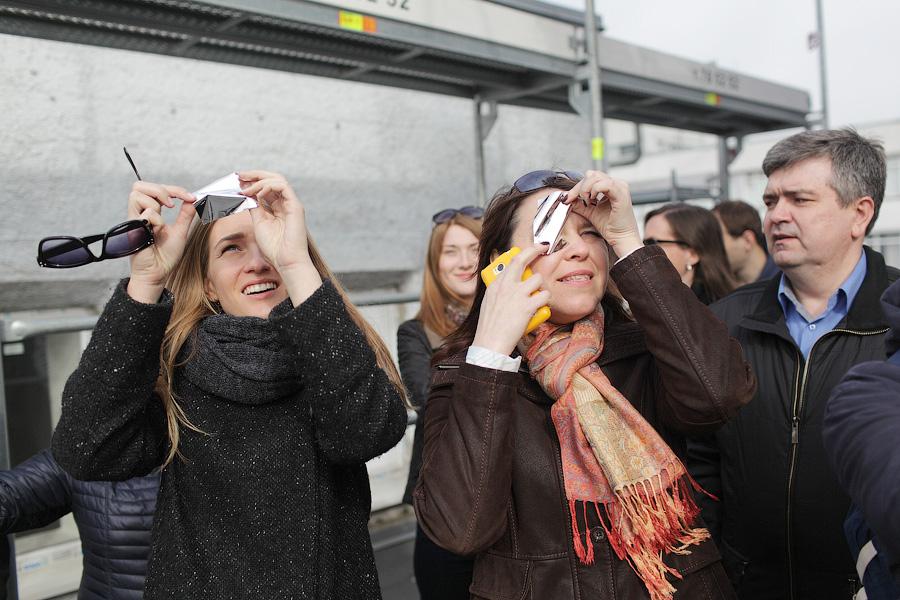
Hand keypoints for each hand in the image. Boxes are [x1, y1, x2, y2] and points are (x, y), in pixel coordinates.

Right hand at [126, 181, 195, 302]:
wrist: (158, 273)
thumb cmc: (165, 256)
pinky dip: (156, 220)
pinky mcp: (132, 227)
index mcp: (150, 212)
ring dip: (156, 202)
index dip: (174, 189)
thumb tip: (193, 200)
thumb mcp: (180, 232)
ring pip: (137, 193)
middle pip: (139, 185)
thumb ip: (185, 215)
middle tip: (173, 203)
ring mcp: (134, 219)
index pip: (156, 189)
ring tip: (164, 218)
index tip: (190, 197)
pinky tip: (156, 233)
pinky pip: (145, 212)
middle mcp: (140, 213)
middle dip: (161, 189)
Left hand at [238, 170, 321, 304]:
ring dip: (259, 181)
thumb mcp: (259, 223)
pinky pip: (283, 187)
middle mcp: (287, 203)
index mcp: (279, 208)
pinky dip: (268, 186)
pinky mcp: (295, 207)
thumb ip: (255, 207)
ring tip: (246, 188)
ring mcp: (292, 204)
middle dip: (255, 175)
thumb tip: (246, 194)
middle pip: (273, 179)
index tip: (238, 181)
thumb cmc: (274, 248)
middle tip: (240, 175)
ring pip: (278, 179)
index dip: (252, 181)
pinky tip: (257, 193)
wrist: (286, 262)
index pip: (267, 187)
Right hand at [472, 244, 551, 355]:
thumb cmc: (489, 326)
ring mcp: (516, 295)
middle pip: (522, 259)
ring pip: (538, 279)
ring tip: (535, 298)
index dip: (524, 252)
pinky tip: (540, 308)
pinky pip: (545, 296)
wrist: (490, 343)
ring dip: (540, 288)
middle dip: (534, 250)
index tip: (532, 248)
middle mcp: (505, 285)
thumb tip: (509, 281)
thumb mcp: (489, 302)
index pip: (510, 261)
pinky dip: (545, 302)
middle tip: (543, 247)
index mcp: (495, 284)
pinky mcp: (527, 306)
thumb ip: (499, 289)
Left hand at [563, 170, 641, 257]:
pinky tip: (593, 200)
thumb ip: (579, 204)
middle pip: (592, 174)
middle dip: (579, 187)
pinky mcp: (621, 193)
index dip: (577, 187)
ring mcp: (620, 187)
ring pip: (596, 176)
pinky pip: (604, 184)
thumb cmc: (610, 227)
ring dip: (586, 188)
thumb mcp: (590, 212)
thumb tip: (567, 198)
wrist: (621, 239)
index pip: (590, 177)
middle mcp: (617, 184)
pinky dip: (595, 190)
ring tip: (587, 201)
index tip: (568, 198)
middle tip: (575, 199)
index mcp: (610, 187)